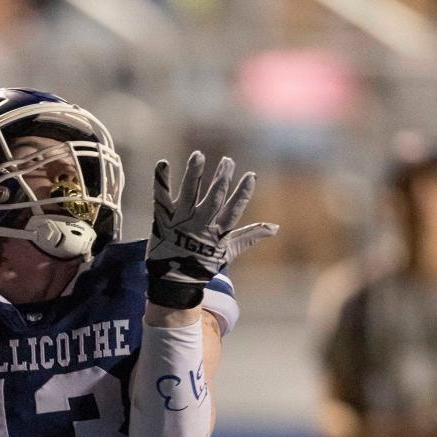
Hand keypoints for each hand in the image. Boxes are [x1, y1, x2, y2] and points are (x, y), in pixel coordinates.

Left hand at [146, 152, 277, 304]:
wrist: (171, 281)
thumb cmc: (202, 264)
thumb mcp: (228, 251)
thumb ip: (250, 235)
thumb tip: (275, 227)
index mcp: (217, 233)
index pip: (233, 211)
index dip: (242, 194)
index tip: (251, 176)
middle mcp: (199, 225)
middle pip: (213, 199)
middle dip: (221, 179)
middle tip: (227, 161)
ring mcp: (180, 221)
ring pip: (188, 193)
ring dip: (194, 174)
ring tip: (198, 155)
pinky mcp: (162, 219)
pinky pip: (161, 197)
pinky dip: (161, 181)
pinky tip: (163, 164)